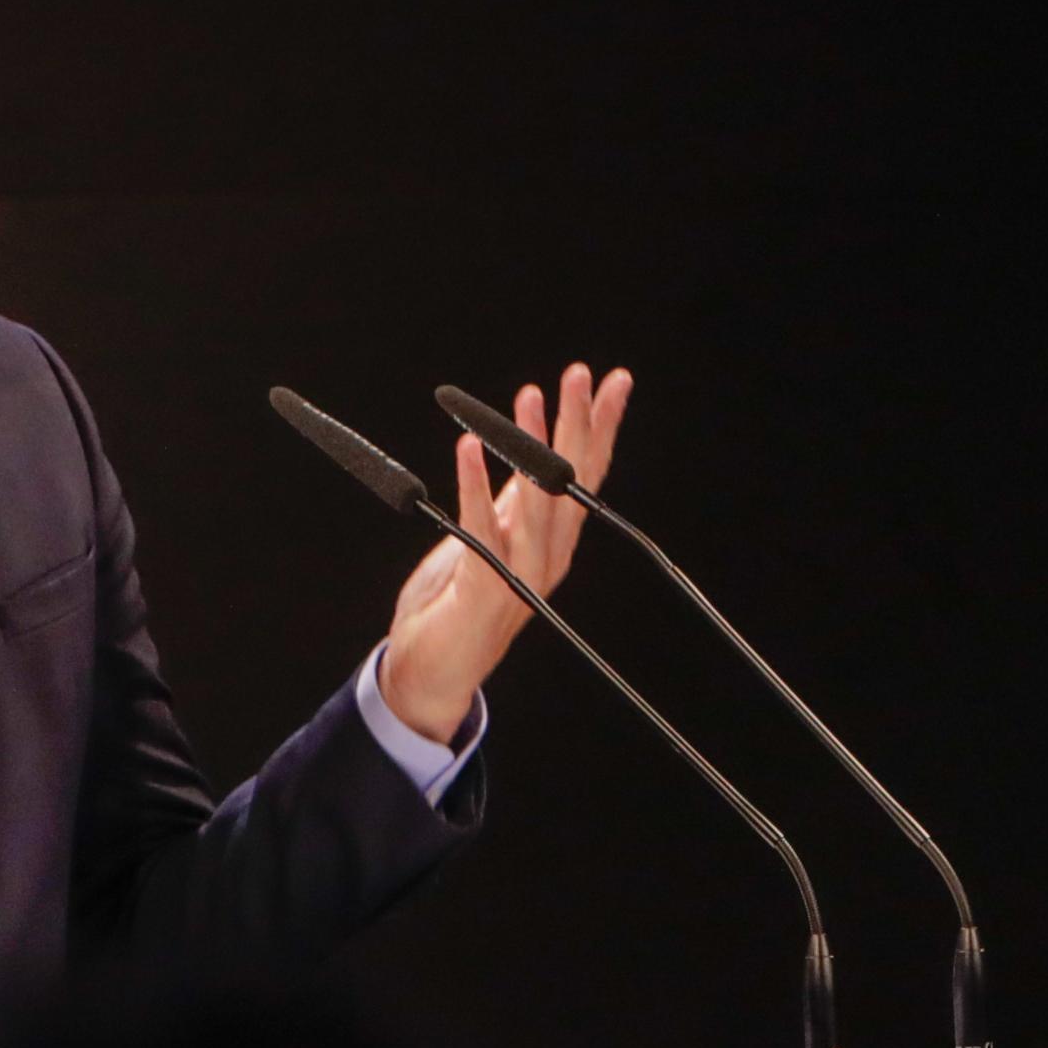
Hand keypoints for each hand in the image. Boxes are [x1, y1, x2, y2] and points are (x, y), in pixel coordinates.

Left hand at [371, 361, 632, 745]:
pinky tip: (468, 448)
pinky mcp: (482, 589)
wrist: (432, 674)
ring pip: (536, 502)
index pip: (586, 474)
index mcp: (554, 541)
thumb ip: (512, 500)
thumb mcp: (492, 538)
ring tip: (529, 396)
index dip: (601, 427)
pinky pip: (480, 530)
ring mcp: (519, 576)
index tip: (615, 381)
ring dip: (533, 446)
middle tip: (579, 374)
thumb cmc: (460, 603)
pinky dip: (474, 486)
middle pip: (570, 482)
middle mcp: (547, 557)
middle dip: (577, 424)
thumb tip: (530, 451)